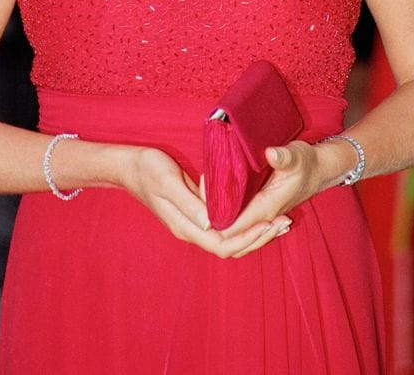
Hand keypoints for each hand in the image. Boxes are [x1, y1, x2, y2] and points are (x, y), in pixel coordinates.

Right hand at [120, 145, 291, 258]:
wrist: (128, 166)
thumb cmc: (147, 169)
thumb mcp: (167, 181)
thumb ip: (189, 202)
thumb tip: (212, 223)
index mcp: (186, 226)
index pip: (224, 245)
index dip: (248, 238)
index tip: (269, 223)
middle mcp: (192, 229)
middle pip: (232, 246)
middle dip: (259, 237)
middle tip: (285, 223)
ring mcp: (194, 222)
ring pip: (230, 238)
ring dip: (255, 232)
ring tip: (279, 221)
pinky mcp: (196, 212)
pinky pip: (225, 224)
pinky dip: (244, 221)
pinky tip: (258, 210)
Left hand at [213, 139, 322, 254]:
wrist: (319, 171)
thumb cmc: (306, 163)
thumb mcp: (296, 155)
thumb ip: (283, 157)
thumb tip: (271, 154)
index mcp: (266, 208)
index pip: (233, 227)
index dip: (214, 217)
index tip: (203, 194)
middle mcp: (260, 217)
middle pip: (227, 231)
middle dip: (209, 214)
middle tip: (200, 184)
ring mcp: (259, 215)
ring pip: (230, 226)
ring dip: (214, 211)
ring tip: (204, 182)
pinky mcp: (257, 209)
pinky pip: (235, 218)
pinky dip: (222, 207)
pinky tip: (213, 188)